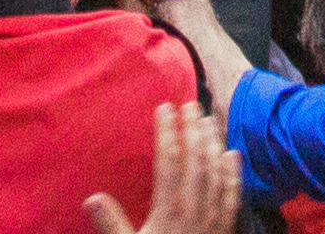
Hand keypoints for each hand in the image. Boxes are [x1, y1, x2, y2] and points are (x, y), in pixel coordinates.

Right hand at [88, 106, 240, 233]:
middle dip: (193, 130)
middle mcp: (194, 210)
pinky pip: (232, 197)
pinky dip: (233, 174)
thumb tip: (91, 197)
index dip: (167, 132)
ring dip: (214, 145)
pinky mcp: (224, 230)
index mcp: (169, 211)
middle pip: (197, 161)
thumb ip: (111, 224)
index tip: (164, 107)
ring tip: (210, 120)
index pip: (169, 162)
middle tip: (191, 103)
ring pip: (217, 174)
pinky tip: (233, 155)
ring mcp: (213, 220)